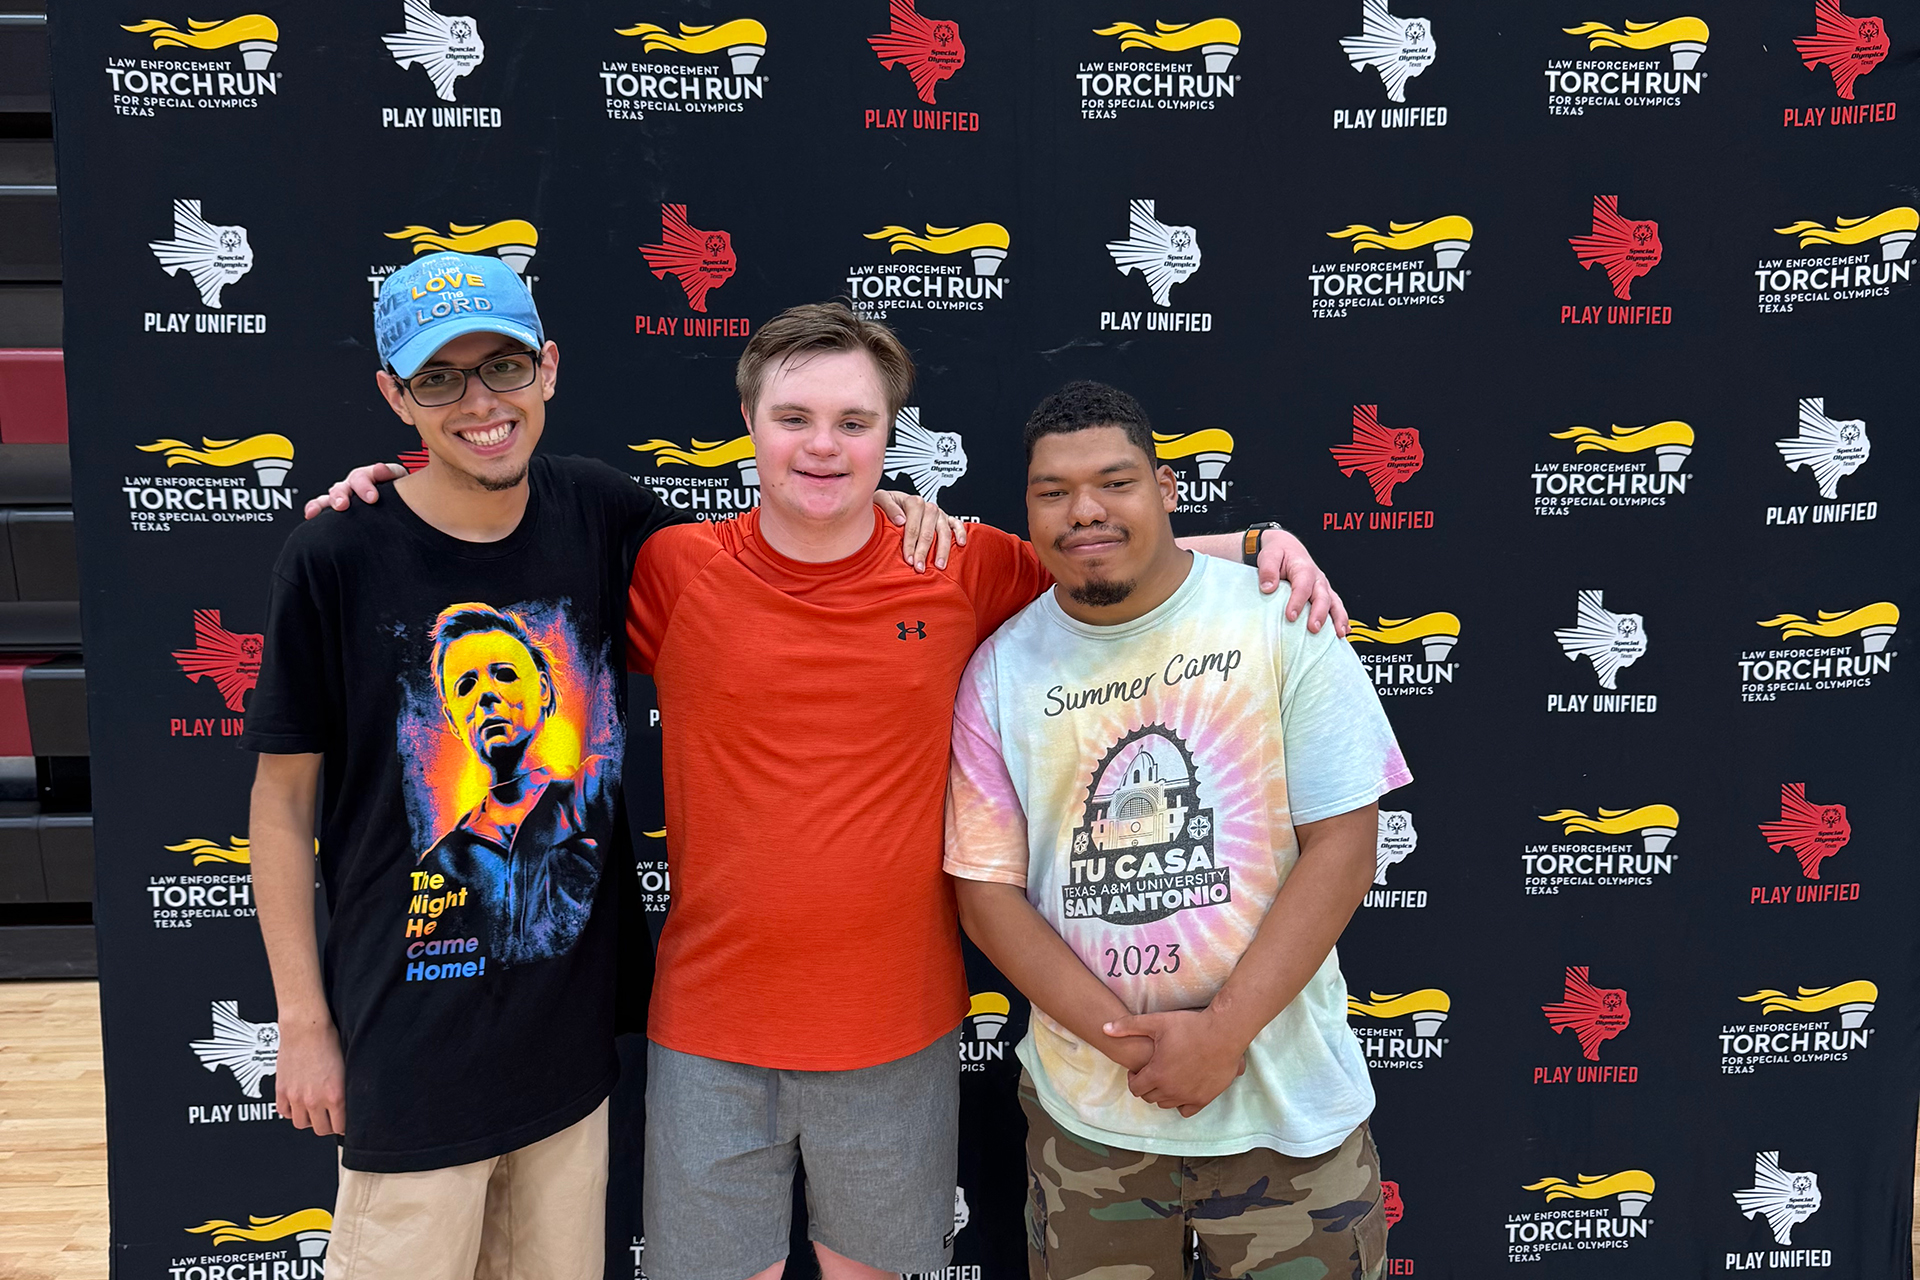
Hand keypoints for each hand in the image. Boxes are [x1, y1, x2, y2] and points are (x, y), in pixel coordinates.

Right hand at [274, 1013, 346, 1135]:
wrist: (306, 1027)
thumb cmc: (328, 1040)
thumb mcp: (346, 1068)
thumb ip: (345, 1089)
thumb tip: (347, 1103)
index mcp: (335, 1095)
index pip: (340, 1127)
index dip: (343, 1125)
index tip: (343, 1122)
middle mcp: (315, 1099)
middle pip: (321, 1130)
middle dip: (327, 1125)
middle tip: (330, 1116)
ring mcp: (296, 1097)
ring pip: (301, 1124)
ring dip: (308, 1119)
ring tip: (314, 1109)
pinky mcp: (282, 1090)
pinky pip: (284, 1112)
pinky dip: (291, 1110)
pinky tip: (298, 1102)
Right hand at [303, 462, 406, 519]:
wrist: (404, 508)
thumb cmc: (402, 494)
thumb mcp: (400, 481)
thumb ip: (391, 474)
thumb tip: (379, 469)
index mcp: (371, 476)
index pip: (364, 476)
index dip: (365, 485)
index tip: (372, 498)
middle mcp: (355, 484)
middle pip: (344, 486)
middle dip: (342, 495)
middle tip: (343, 505)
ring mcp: (345, 495)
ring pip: (332, 495)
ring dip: (326, 502)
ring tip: (323, 510)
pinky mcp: (336, 507)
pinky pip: (321, 505)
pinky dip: (315, 508)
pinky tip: (311, 514)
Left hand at [874, 491, 967, 572]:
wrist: (893, 502)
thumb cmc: (886, 505)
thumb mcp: (880, 499)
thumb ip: (888, 507)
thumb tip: (900, 520)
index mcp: (913, 502)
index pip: (913, 525)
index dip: (910, 543)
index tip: (908, 559)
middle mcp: (928, 507)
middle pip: (928, 531)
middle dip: (924, 551)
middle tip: (919, 567)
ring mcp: (939, 513)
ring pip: (944, 531)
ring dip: (942, 549)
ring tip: (939, 565)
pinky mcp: (946, 518)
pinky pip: (956, 524)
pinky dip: (960, 532)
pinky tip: (961, 544)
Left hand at [1104, 1009, 1246, 1117]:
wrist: (1224, 1032)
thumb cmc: (1190, 1026)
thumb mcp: (1157, 1022)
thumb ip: (1128, 1026)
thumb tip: (1104, 1028)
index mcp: (1157, 1074)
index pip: (1135, 1088)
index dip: (1134, 1077)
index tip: (1140, 1067)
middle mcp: (1171, 1090)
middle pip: (1149, 1097)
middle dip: (1147, 1085)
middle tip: (1153, 1070)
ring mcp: (1188, 1096)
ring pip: (1166, 1104)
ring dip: (1162, 1093)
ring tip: (1168, 1076)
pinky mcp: (1204, 1098)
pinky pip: (1185, 1111)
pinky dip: (1181, 1102)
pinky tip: (1183, 1087)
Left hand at [1258, 529, 1348, 636]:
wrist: (1287, 548)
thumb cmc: (1279, 553)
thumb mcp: (1269, 556)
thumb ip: (1268, 570)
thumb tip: (1268, 587)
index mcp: (1304, 568)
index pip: (1302, 586)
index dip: (1297, 602)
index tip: (1290, 616)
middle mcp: (1317, 578)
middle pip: (1322, 597)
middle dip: (1319, 614)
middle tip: (1313, 628)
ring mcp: (1323, 587)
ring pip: (1334, 603)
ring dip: (1338, 619)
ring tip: (1338, 634)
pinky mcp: (1324, 595)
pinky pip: (1336, 607)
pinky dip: (1341, 619)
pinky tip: (1343, 632)